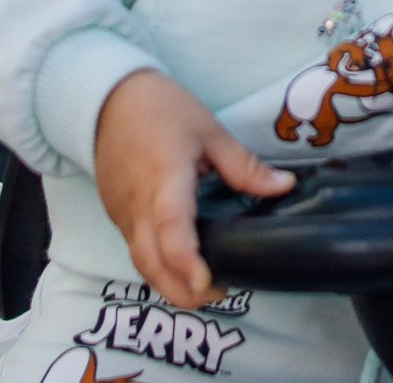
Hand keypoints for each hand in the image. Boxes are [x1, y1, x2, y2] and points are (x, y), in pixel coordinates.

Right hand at [94, 70, 293, 308]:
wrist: (108, 99)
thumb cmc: (162, 109)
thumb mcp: (210, 130)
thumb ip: (245, 166)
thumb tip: (285, 187)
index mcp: (165, 176)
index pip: (172, 227)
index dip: (188, 260)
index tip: (209, 283)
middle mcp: (138, 203)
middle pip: (151, 262)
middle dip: (182, 291)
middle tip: (219, 294)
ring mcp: (123, 213)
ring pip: (141, 262)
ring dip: (169, 283)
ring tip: (204, 285)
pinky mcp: (116, 215)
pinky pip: (135, 249)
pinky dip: (157, 264)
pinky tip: (180, 264)